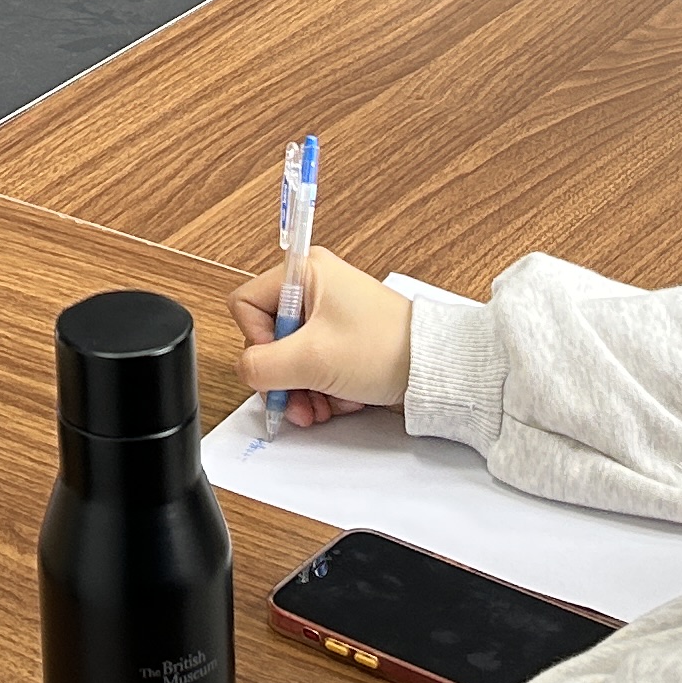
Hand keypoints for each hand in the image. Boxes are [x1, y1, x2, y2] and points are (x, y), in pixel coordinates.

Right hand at [225, 250, 415, 427]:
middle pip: (268, 337)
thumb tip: (245, 371)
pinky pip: (314, 367)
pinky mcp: (343, 340)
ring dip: (301, 390)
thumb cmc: (384, 348)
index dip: (255, 340)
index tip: (280, 361)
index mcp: (304, 273)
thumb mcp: (311, 359)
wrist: (436, 369)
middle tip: (296, 402)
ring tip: (320, 409)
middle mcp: (315, 288)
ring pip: (290, 358)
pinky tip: (340, 401)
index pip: (247, 304)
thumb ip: (262, 366)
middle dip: (282, 377)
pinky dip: (321, 389)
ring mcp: (330, 316)